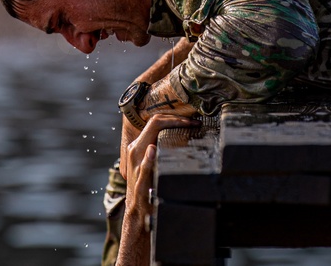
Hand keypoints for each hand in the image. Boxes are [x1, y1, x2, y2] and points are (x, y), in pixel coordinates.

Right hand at [117, 114, 198, 265]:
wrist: (138, 213)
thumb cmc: (149, 189)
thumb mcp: (153, 166)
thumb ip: (161, 151)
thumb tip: (182, 137)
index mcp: (138, 146)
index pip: (155, 120)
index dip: (174, 116)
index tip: (192, 119)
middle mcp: (135, 150)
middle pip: (154, 122)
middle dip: (177, 118)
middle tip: (195, 120)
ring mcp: (136, 164)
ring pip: (150, 136)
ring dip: (170, 128)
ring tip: (188, 125)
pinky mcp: (138, 179)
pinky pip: (143, 165)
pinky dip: (148, 158)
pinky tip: (153, 151)